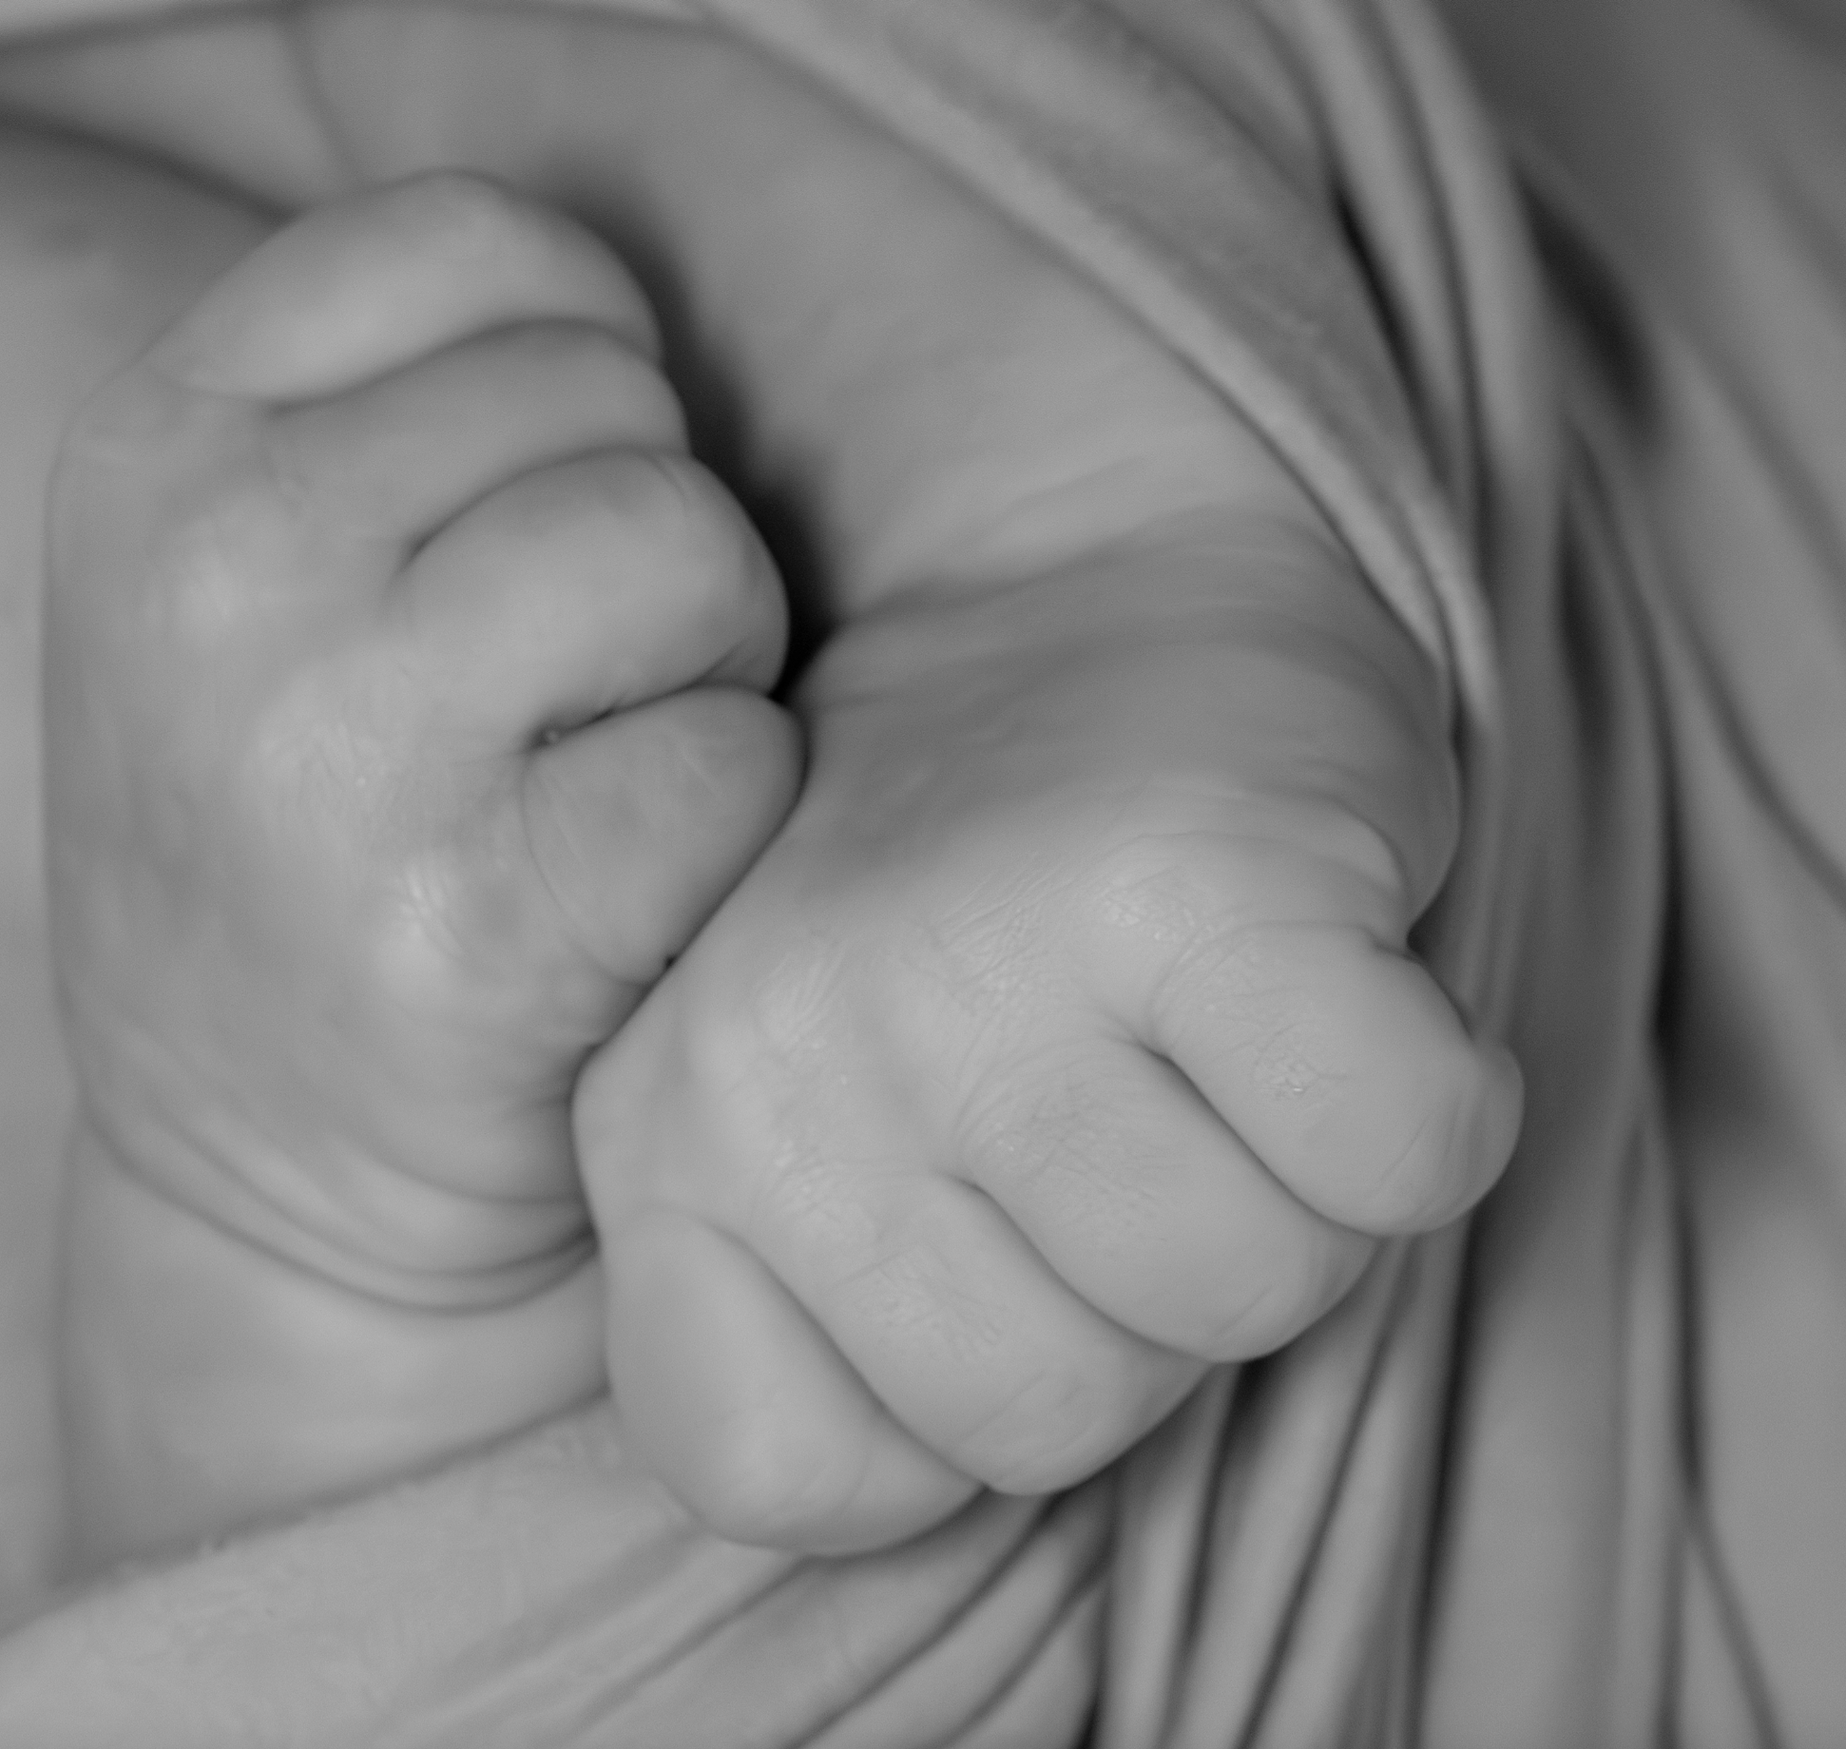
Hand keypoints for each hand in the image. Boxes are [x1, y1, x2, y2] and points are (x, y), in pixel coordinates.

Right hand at [44, 172, 799, 1549]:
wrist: (265, 1195)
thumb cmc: (296, 846)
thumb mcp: (223, 585)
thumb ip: (382, 408)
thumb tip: (636, 311)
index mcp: (147, 452)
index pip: (473, 240)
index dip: (581, 349)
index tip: (547, 486)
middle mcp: (215, 578)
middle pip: (606, 398)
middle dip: (646, 528)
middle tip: (566, 684)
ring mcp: (336, 753)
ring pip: (685, 550)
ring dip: (707, 664)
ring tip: (602, 769)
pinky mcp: (481, 928)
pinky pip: (732, 756)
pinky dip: (728, 821)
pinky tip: (621, 893)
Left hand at [578, 522, 1520, 1553]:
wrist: (1062, 583)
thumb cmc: (948, 913)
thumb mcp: (799, 1119)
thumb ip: (811, 1318)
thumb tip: (950, 1451)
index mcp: (657, 1139)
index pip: (770, 1477)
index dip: (923, 1419)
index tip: (965, 1246)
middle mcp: (771, 1051)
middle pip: (1050, 1414)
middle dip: (1130, 1310)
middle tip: (1114, 1112)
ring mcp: (973, 954)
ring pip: (1241, 1295)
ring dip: (1283, 1196)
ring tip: (1206, 1038)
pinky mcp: (1193, 871)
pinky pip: (1394, 1156)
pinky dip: (1422, 1102)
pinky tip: (1328, 993)